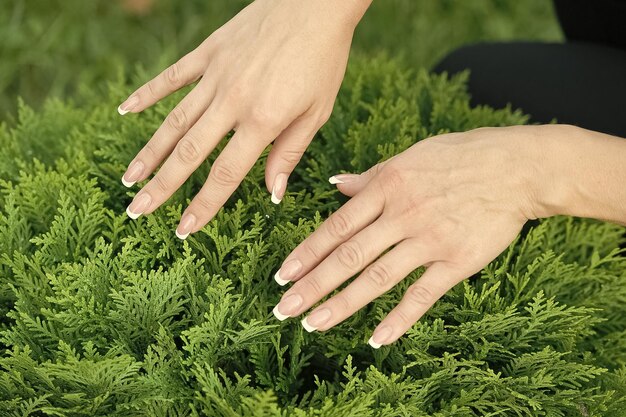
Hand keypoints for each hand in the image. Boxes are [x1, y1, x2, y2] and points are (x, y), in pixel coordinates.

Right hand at [119, 0, 370, 237]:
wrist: (315, 3)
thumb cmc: (323, 59)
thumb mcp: (316, 112)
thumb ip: (290, 153)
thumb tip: (273, 194)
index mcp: (263, 120)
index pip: (225, 174)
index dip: (203, 205)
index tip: (182, 229)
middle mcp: (232, 101)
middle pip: (189, 153)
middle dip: (162, 187)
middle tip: (136, 212)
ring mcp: (215, 75)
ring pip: (174, 121)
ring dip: (149, 152)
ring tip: (129, 178)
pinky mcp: (208, 52)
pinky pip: (172, 77)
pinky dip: (148, 94)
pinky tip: (127, 111)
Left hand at [271, 126, 544, 346]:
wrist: (516, 168)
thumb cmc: (460, 157)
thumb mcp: (410, 157)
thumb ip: (370, 176)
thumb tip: (334, 184)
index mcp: (387, 186)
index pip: (337, 226)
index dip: (307, 253)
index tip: (282, 275)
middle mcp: (403, 215)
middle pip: (348, 257)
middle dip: (312, 286)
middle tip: (284, 309)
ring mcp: (429, 240)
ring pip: (377, 278)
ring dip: (343, 305)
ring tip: (314, 324)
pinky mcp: (457, 261)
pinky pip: (422, 295)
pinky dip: (399, 319)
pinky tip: (376, 339)